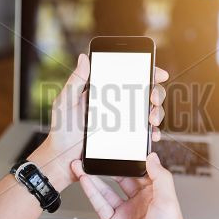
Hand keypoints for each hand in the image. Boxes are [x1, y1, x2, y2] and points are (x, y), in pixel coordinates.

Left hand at [28, 54, 168, 191]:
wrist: (63, 160)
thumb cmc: (60, 131)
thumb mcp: (65, 103)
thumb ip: (74, 81)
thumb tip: (83, 57)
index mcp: (104, 92)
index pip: (129, 76)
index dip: (147, 71)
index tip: (158, 73)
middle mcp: (116, 105)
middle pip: (145, 93)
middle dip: (156, 93)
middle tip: (153, 98)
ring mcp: (122, 122)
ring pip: (148, 112)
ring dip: (157, 112)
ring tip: (152, 119)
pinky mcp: (125, 139)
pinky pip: (143, 134)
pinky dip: (152, 133)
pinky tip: (152, 134)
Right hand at [71, 153, 186, 218]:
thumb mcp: (169, 203)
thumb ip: (161, 177)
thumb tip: (152, 157)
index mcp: (159, 196)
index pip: (144, 171)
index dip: (133, 159)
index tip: (123, 146)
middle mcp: (143, 203)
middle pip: (123, 178)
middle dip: (111, 166)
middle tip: (101, 152)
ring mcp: (127, 213)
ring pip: (108, 189)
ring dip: (95, 176)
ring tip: (84, 163)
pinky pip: (100, 204)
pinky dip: (91, 191)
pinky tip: (84, 179)